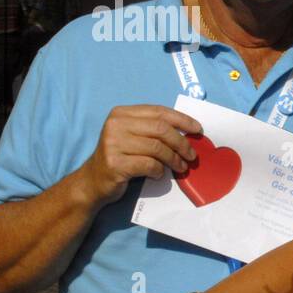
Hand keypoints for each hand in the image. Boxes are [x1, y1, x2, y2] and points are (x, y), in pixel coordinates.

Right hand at [82, 105, 201, 205]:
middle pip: (161, 129)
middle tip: (192, 155)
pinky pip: (149, 165)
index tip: (198, 130)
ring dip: (174, 159)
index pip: (159, 112)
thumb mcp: (134, 137)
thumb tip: (189, 131)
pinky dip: (159, 171)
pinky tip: (158, 174)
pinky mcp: (115, 163)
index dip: (182, 120)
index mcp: (122, 113)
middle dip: (182, 143)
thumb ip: (154, 130)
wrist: (94, 180)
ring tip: (181, 167)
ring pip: (158, 148)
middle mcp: (116, 124)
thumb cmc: (121, 157)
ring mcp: (113, 143)